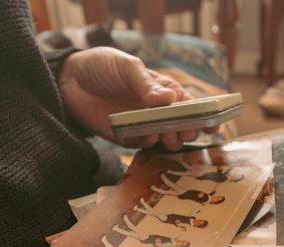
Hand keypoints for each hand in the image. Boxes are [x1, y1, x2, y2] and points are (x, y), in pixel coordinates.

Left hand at [58, 46, 214, 149]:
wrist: (69, 79)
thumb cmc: (102, 66)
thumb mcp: (127, 67)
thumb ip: (147, 85)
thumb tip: (171, 99)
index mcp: (162, 90)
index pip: (188, 104)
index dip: (204, 114)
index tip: (214, 122)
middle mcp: (155, 110)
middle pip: (181, 124)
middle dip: (188, 129)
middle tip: (187, 131)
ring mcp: (141, 124)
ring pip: (164, 138)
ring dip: (171, 139)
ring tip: (171, 136)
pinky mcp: (125, 136)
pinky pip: (141, 143)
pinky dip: (148, 142)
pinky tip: (150, 137)